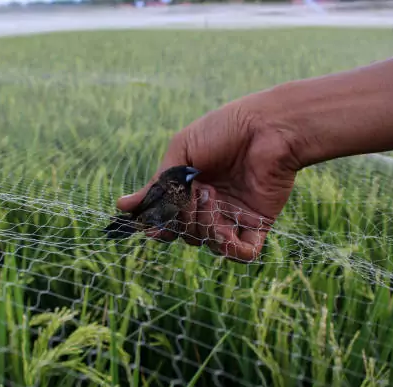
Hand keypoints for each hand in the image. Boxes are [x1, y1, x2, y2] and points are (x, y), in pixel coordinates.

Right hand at [116, 91, 300, 261]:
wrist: (269, 127)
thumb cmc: (224, 131)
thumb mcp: (182, 152)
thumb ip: (158, 183)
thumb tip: (123, 207)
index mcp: (191, 188)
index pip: (169, 220)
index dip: (159, 226)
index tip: (152, 226)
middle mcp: (210, 206)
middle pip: (186, 233)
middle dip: (183, 218)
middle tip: (193, 192)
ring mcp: (233, 216)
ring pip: (209, 244)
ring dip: (205, 226)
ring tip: (212, 197)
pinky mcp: (257, 224)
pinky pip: (243, 253)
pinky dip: (232, 250)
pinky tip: (228, 231)